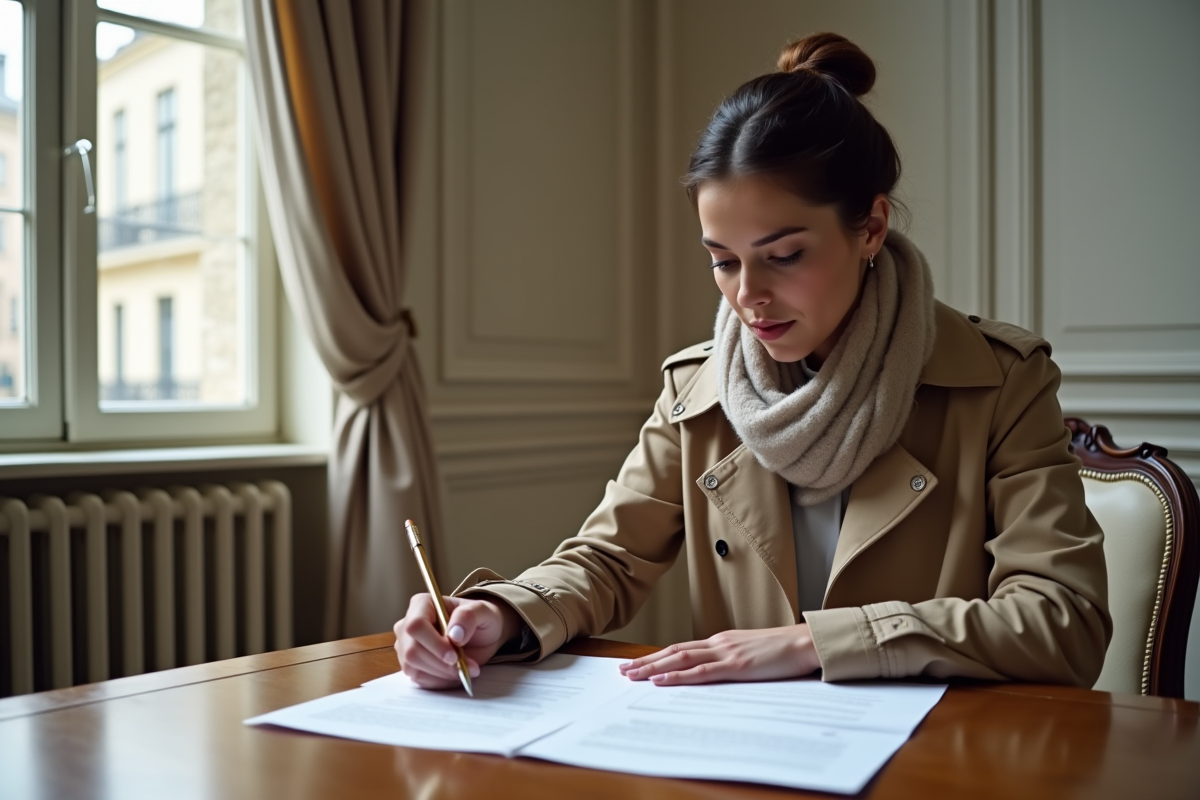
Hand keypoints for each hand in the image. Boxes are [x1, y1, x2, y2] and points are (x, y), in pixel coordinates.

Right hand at [393, 594, 523, 689]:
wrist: (482, 636)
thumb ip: (468, 617)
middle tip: (466, 666)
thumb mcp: (484, 612)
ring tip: (465, 669)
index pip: (416, 626)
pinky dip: (439, 681)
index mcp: (422, 604)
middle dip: (440, 664)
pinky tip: (454, 674)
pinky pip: (418, 679)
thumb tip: (454, 634)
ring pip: (413, 667)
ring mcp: (406, 645)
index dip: (434, 644)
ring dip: (442, 674)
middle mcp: (408, 624)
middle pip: (412, 650)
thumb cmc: (481, 619)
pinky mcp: (410, 664)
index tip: (454, 656)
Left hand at [618, 625, 820, 685]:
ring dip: (653, 668)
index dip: (658, 656)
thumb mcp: (753, 654)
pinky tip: (661, 681)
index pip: (682, 648)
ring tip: (632, 675)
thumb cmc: (784, 650)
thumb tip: (718, 672)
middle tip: (623, 670)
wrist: (806, 643)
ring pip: (680, 660)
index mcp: (723, 641)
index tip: (639, 663)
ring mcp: (726, 653)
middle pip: (674, 652)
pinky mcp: (736, 666)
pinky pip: (700, 673)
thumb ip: (734, 660)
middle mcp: (719, 643)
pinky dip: (677, 676)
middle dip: (646, 661)